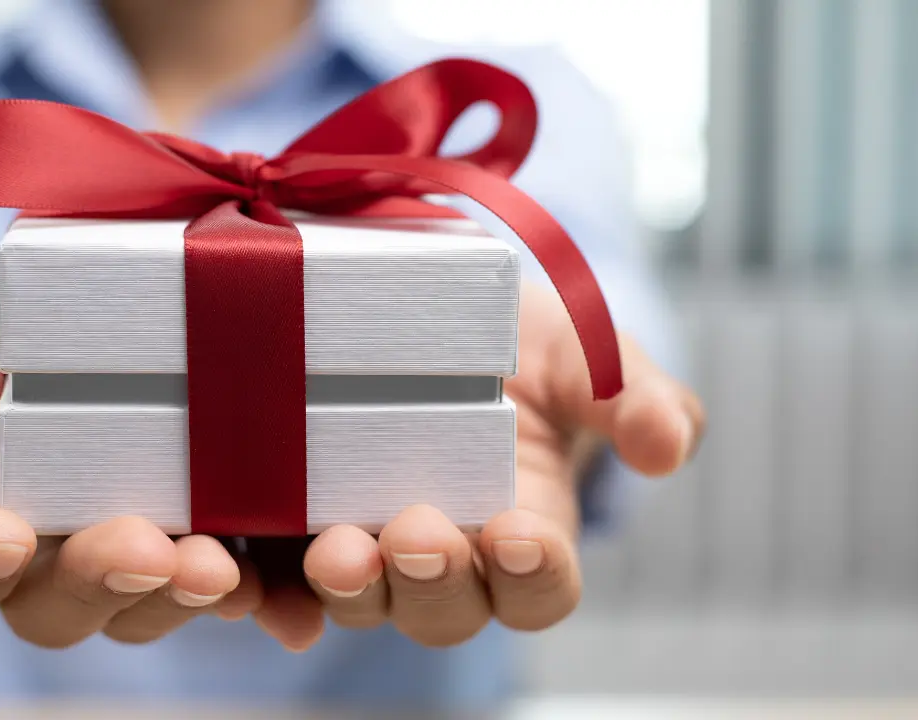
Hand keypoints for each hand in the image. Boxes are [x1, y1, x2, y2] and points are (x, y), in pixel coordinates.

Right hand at [0, 254, 263, 646]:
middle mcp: (33, 556)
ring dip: (182, 592)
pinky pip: (218, 571)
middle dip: (101, 584)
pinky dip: (256, 589)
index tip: (1, 535)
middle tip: (145, 549)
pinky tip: (284, 587)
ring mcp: (112, 542)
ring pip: (143, 599)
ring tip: (221, 565)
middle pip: (57, 607)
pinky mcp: (185, 518)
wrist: (14, 327)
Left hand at [256, 281, 705, 649]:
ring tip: (336, 550)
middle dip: (431, 581)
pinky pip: (276, 571)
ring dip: (348, 588)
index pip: (539, 587)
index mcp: (524, 531)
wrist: (431, 304)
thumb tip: (669, 445)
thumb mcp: (584, 351)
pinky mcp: (293, 517)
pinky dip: (265, 586)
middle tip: (416, 535)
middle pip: (443, 608)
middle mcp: (445, 554)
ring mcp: (364, 539)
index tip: (520, 532)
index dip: (534, 574)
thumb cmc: (521, 337)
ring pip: (359, 598)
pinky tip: (249, 576)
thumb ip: (637, 395)